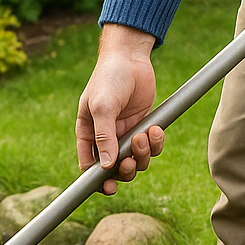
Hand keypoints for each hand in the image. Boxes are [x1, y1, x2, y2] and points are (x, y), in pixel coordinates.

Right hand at [76, 24, 164, 194]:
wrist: (131, 57)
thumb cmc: (109, 78)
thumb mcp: (102, 107)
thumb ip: (103, 137)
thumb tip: (104, 166)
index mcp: (88, 134)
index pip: (89, 166)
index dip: (98, 181)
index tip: (110, 187)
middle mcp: (106, 138)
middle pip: (115, 170)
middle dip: (125, 170)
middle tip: (130, 160)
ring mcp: (126, 134)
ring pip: (136, 162)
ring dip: (142, 155)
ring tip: (144, 135)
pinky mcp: (144, 128)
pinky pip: (151, 148)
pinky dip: (156, 144)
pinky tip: (155, 129)